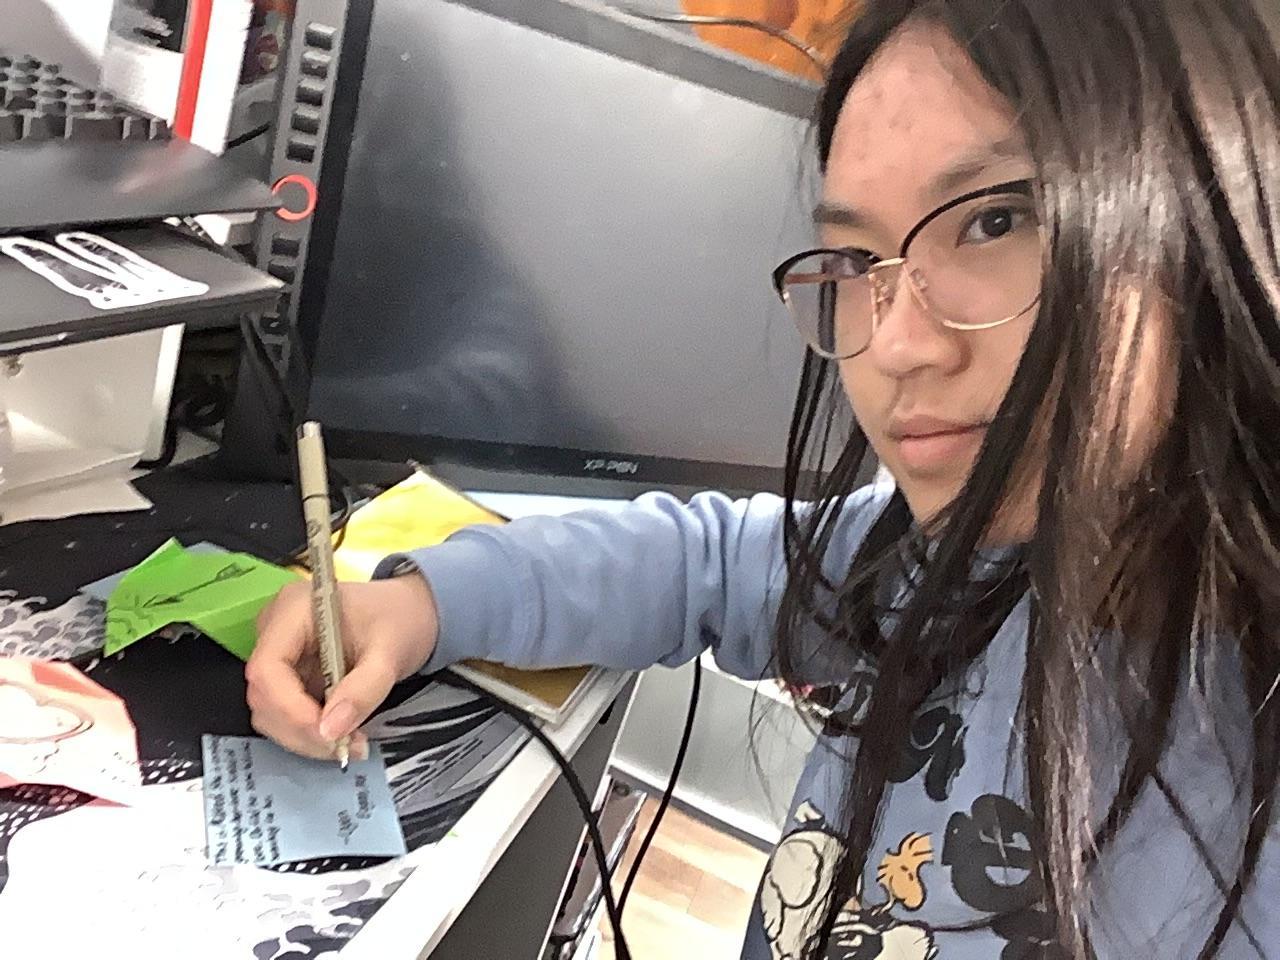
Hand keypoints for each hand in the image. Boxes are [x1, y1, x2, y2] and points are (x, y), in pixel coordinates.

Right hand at [246, 575, 439, 759]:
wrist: (408, 613)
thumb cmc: (399, 620)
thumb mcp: (391, 651)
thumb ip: (363, 689)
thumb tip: (330, 731)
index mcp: (294, 609)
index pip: (267, 667)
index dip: (289, 708)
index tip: (327, 735)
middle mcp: (274, 629)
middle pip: (264, 694)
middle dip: (300, 729)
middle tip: (345, 747)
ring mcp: (279, 653)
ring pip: (269, 711)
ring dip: (305, 737)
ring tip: (350, 743)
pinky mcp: (288, 675)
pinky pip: (285, 714)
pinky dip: (310, 733)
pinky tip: (343, 736)